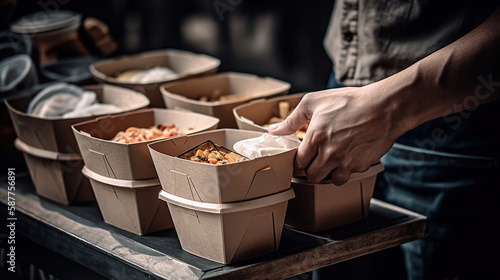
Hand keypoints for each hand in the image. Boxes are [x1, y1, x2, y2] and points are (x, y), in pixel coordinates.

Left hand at [268, 86, 399, 184]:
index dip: (300, 160)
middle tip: (315, 160)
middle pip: (312, 175)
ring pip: (329, 180)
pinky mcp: (360, 165)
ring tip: (331, 161)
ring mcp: (345, 162)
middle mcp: (329, 154)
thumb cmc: (349, 101)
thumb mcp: (314, 102)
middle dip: (312, 169)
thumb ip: (291, 120)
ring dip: (328, 173)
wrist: (384, 107)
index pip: (299, 162)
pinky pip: (348, 175)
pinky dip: (346, 170)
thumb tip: (273, 131)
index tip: (303, 156)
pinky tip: (348, 157)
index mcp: (315, 138)